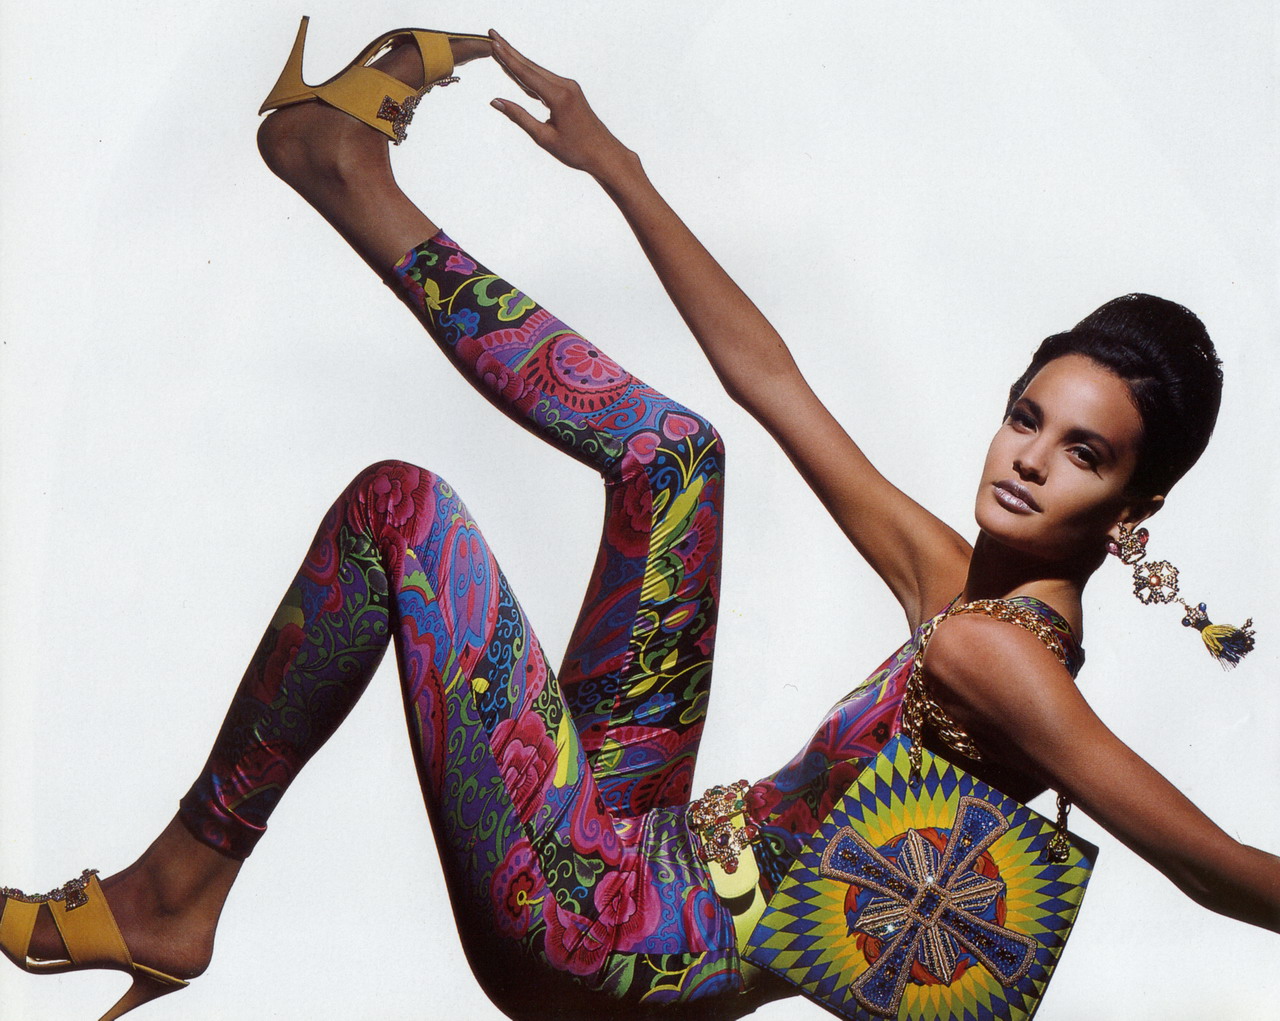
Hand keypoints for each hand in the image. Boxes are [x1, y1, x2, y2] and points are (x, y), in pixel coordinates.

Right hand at [487, 31, 636, 180]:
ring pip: (537, 71)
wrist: (605, 154)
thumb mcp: (544, 137)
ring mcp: (569, 87)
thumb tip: (495, 101)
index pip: (526, 73)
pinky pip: (545, 80)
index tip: (493, 42)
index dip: (507, 58)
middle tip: (492, 34)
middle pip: (530, 66)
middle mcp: (565, 86)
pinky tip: (517, 71)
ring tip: (500, 49)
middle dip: (510, 51)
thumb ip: (519, 117)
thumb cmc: (576, 151)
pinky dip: (529, 75)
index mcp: (558, 97)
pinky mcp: (570, 92)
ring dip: (518, 61)